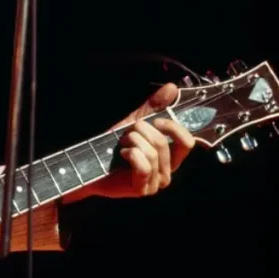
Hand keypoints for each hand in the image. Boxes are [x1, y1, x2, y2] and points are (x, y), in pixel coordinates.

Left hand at [63, 83, 195, 202]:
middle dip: (141, 131)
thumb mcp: (135, 123)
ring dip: (131, 142)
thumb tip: (173, 87)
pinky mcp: (142, 190)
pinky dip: (130, 154)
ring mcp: (156, 184)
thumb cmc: (114, 146)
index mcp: (170, 157)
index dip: (172, 127)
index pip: (187, 142)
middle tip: (127, 133)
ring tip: (122, 144)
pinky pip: (143, 166)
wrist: (91, 165)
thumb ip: (154, 107)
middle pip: (163, 143)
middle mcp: (167, 172)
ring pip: (152, 153)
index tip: (155, 121)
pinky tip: (122, 155)